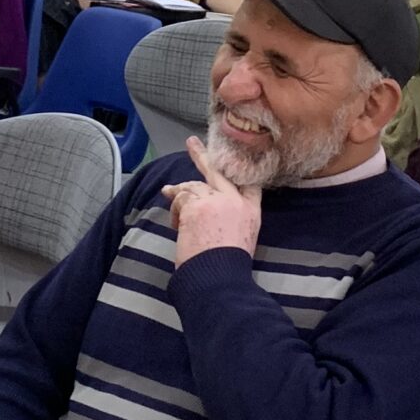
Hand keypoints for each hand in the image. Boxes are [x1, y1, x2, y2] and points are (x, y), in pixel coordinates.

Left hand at [163, 137, 262, 261]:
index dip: (239, 170)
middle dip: (203, 155)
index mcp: (252, 211)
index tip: (229, 161)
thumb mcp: (244, 237)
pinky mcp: (196, 205)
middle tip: (192, 143)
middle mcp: (235, 201)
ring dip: (179, 191)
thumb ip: (233, 219)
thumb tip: (214, 212)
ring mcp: (216, 200)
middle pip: (218, 172)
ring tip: (168, 191)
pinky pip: (181, 199)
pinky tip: (176, 224)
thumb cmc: (228, 266)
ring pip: (193, 185)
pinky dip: (175, 210)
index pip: (249, 183)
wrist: (219, 277)